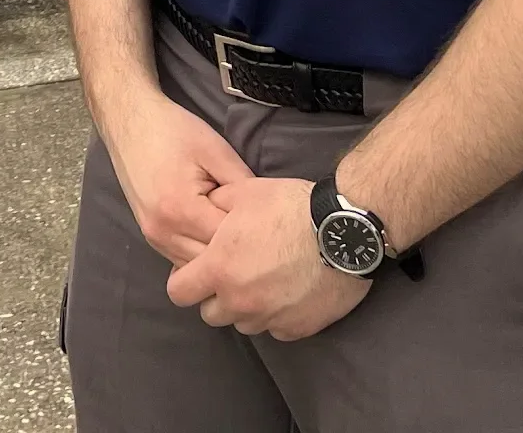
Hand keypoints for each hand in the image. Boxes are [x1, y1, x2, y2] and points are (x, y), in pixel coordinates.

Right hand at [101, 92, 254, 263]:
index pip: (229, 244)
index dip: (251, 235)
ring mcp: (153, 237)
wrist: (129, 118)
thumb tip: (266, 216)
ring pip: (197, 267)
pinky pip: (182, 258)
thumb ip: (243, 185)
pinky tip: (214, 236)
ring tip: (237, 236)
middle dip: (236, 252)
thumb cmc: (172, 129)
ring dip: (217, 257)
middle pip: (212, 263)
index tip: (266, 225)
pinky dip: (200, 254)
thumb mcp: (215, 150)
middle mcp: (163, 232)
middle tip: (257, 233)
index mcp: (181, 210)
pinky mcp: (150, 235)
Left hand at [164, 177, 370, 339]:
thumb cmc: (290, 207)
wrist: (343, 230)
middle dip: (215, 296)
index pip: (179, 293)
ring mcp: (271, 318)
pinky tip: (286, 291)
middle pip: (211, 314)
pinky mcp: (299, 329)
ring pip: (243, 324)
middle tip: (231, 273)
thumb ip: (214, 206)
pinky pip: (275, 330)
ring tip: (261, 280)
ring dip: (245, 307)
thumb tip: (204, 208)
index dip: (183, 281)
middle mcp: (241, 301)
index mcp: (220, 269)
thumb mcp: (243, 192)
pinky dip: (275, 316)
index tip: (195, 270)